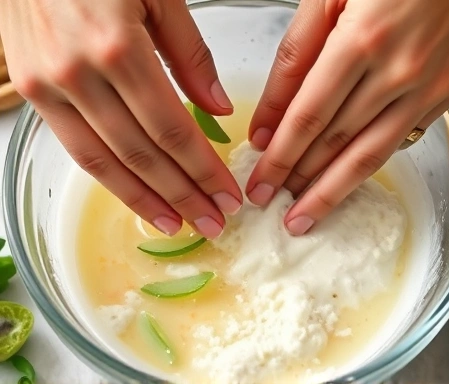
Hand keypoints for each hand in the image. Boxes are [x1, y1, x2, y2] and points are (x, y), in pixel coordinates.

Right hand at [0, 0, 241, 238]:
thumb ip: (191, 56)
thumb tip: (218, 109)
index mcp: (119, 48)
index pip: (173, 130)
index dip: (203, 170)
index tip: (228, 196)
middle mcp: (81, 75)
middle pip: (143, 155)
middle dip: (183, 195)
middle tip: (214, 222)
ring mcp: (51, 87)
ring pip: (107, 163)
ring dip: (147, 201)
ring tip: (180, 226)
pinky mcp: (34, 93)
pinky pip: (78, 150)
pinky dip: (111, 181)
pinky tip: (138, 198)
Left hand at [246, 0, 448, 234]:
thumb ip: (294, 58)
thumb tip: (266, 120)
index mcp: (362, 39)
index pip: (308, 117)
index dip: (279, 156)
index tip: (258, 182)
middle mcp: (400, 72)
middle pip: (336, 143)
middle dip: (298, 179)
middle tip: (271, 202)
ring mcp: (431, 87)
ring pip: (371, 155)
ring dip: (332, 190)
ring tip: (304, 215)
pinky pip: (400, 141)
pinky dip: (367, 165)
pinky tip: (344, 180)